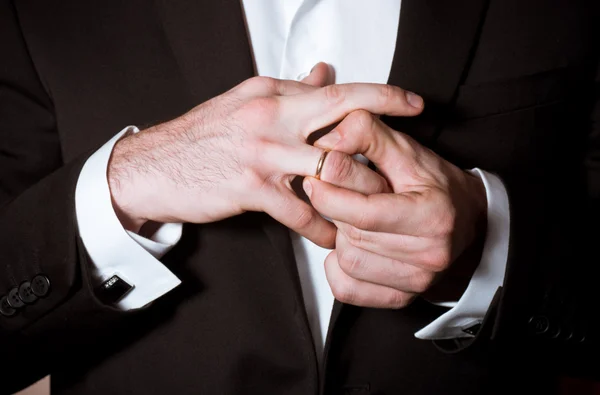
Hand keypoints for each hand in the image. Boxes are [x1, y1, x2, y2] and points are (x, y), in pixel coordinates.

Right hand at [107, 65, 424, 247]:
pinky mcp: (251, 187)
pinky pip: (301, 210)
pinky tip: (332, 237)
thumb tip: (323, 74)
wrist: (151, 167)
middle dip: (384, 123)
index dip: (378, 94)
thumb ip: (288, 91)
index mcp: (270, 94)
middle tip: (415, 138)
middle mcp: (270, 116)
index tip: (409, 101)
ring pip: (328, 167)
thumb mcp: (245, 104)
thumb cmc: (199, 138)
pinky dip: (321, 227)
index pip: (334, 90)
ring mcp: (262, 152)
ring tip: (376, 208)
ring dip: (357, 191)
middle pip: (340, 113)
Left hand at [304, 110, 486, 306]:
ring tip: (354, 218)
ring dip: (340, 236)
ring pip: (347, 260)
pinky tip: (351, 247)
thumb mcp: (408, 151)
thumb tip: (328, 141)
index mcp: (433, 216)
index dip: (331, 190)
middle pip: (352, 233)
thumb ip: (368, 136)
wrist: (472, 224)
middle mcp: (429, 254)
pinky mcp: (400, 298)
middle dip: (336, 208)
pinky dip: (338, 268)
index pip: (364, 211)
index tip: (318, 173)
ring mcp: (416, 281)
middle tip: (340, 191)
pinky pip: (347, 289)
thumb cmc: (439, 187)